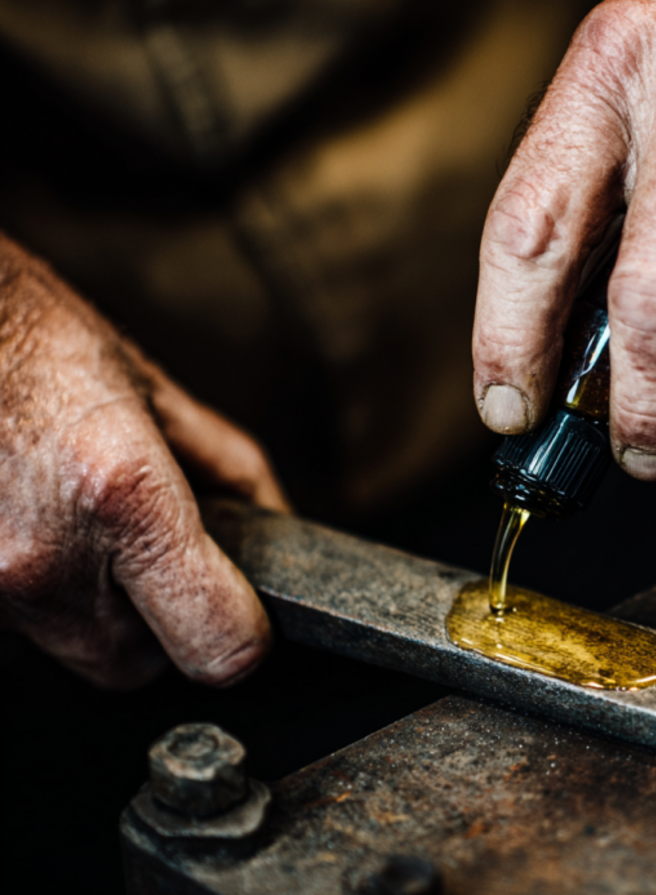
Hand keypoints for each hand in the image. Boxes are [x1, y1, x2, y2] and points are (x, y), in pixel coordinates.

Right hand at [0, 234, 287, 687]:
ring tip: (67, 523)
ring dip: (85, 609)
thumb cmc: (31, 341)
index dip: (243, 633)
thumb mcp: (156, 392)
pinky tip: (26, 528)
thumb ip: (232, 472)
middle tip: (136, 546)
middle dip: (155, 618)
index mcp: (123, 494)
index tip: (244, 612)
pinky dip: (31, 596)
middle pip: (138, 662)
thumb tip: (280, 535)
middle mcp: (43, 557)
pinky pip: (18, 632)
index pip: (220, 643)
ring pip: (70, 653)